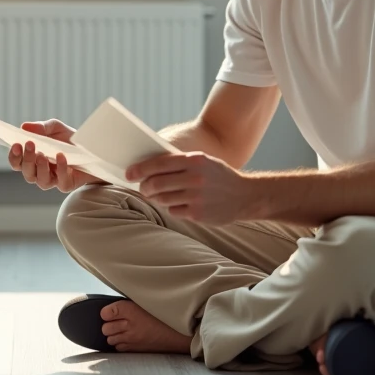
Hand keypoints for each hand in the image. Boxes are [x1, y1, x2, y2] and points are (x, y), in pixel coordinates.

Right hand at [9, 119, 101, 192]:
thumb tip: (24, 126)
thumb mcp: (56, 129)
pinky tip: (61, 157)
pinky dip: (60, 169)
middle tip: (29, 144)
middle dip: (26, 159)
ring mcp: (54, 180)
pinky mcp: (67, 185)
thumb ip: (41, 128)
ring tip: (42, 154)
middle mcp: (40, 172)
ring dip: (40, 167)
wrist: (93, 150)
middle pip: (27, 173)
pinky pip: (61, 182)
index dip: (14, 156)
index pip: (17, 162)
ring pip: (41, 181)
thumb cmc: (69, 140)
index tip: (15, 144)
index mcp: (33, 160)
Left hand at [126, 151, 258, 223]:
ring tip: (160, 195)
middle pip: (156, 184)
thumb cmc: (219, 176)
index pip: (159, 163)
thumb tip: (149, 167)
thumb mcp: (204, 161)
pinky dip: (172, 208)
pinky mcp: (197, 214)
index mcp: (195, 160)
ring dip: (157, 198)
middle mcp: (195, 178)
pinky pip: (173, 211)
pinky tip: (180, 204)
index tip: (129, 173)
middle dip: (144, 187)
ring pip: (162, 199)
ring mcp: (196, 197)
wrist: (245, 196)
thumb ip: (180, 162)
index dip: (140, 169)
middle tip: (142, 188)